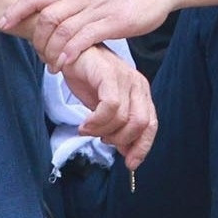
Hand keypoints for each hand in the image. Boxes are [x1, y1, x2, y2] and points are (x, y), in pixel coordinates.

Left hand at [0, 0, 173, 69]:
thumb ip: (74, 8)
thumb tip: (54, 21)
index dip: (16, 9)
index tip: (2, 24)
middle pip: (46, 15)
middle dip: (36, 39)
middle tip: (39, 57)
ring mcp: (97, 10)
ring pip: (62, 28)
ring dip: (52, 50)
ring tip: (52, 68)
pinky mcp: (113, 22)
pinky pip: (84, 37)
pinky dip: (70, 52)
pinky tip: (66, 64)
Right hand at [59, 45, 156, 170]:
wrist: (67, 54)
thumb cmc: (86, 78)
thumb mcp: (104, 107)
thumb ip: (116, 126)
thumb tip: (125, 150)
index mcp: (140, 93)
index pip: (150, 125)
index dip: (142, 147)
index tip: (130, 164)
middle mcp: (137, 84)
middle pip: (139, 124)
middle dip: (119, 139)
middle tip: (100, 139)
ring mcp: (125, 77)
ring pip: (123, 118)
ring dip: (102, 131)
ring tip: (86, 129)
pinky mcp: (109, 75)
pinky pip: (111, 106)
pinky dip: (97, 121)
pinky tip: (84, 123)